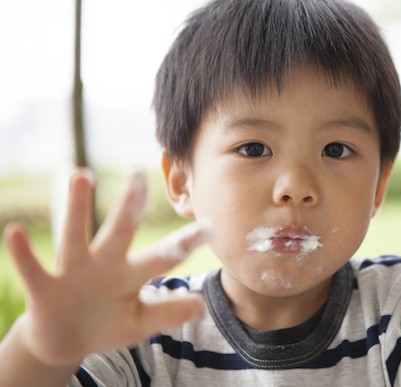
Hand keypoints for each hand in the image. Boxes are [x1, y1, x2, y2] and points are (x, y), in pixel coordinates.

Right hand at [3, 169, 209, 366]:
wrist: (66, 341)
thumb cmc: (107, 324)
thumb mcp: (139, 323)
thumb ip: (167, 314)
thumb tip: (202, 306)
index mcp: (131, 274)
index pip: (162, 255)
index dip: (184, 243)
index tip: (209, 226)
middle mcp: (104, 265)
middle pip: (119, 230)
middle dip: (129, 204)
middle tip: (139, 172)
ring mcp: (73, 273)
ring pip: (75, 236)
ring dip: (77, 208)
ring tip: (81, 176)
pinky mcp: (44, 288)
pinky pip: (32, 267)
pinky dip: (22, 252)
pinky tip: (15, 230)